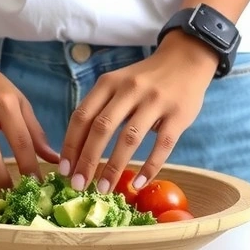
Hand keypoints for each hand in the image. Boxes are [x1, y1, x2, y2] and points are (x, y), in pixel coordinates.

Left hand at [59, 31, 217, 192]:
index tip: (64, 170)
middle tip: (79, 185)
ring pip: (129, 138)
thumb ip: (101, 108)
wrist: (186, 59)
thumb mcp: (118, 83)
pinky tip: (138, 183)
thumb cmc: (145, 79)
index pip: (82, 116)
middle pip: (101, 128)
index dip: (71, 145)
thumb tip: (78, 151)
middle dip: (87, 160)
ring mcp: (155, 101)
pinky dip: (149, 167)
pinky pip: (162, 145)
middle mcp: (129, 90)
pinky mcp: (178, 115)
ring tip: (103, 190)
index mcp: (109, 83)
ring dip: (114, 168)